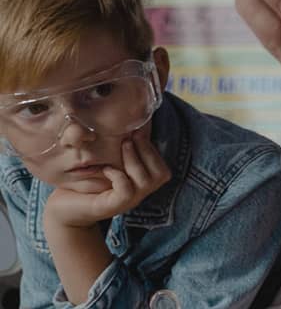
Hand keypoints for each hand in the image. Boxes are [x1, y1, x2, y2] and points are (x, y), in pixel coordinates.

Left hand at [44, 129, 170, 228]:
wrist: (63, 209)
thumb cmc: (83, 184)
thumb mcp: (106, 165)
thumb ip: (119, 154)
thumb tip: (129, 127)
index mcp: (140, 185)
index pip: (162, 169)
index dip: (153, 150)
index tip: (138, 131)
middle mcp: (138, 195)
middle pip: (161, 175)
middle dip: (148, 152)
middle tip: (132, 136)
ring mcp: (127, 202)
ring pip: (146, 182)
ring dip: (135, 160)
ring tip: (122, 145)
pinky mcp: (112, 206)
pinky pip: (126, 191)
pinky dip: (118, 176)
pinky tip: (106, 168)